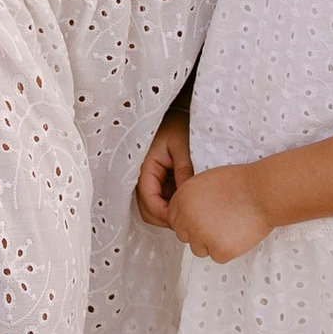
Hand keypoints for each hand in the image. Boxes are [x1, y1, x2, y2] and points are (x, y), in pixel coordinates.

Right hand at [134, 108, 193, 227]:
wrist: (183, 112)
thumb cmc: (182, 125)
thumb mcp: (184, 147)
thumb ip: (184, 172)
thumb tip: (186, 200)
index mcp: (146, 164)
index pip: (148, 198)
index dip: (163, 213)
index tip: (181, 218)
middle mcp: (144, 173)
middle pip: (147, 208)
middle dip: (164, 217)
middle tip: (186, 221)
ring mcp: (151, 178)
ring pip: (154, 206)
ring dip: (169, 212)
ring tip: (188, 211)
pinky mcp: (160, 179)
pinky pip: (162, 199)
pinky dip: (172, 204)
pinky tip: (188, 201)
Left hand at [170, 162, 274, 263]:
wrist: (263, 193)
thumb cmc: (240, 184)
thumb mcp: (205, 182)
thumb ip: (190, 200)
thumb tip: (185, 217)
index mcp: (182, 199)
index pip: (174, 218)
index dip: (188, 219)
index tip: (202, 218)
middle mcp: (187, 219)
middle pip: (184, 235)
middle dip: (197, 232)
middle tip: (218, 224)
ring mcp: (202, 237)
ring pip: (199, 249)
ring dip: (211, 243)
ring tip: (230, 227)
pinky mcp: (220, 251)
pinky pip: (217, 257)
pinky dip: (227, 249)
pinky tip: (238, 234)